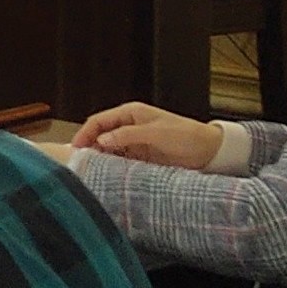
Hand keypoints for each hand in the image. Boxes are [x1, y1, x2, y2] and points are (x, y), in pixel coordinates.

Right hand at [73, 101, 226, 168]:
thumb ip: (128, 135)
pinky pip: (119, 161)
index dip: (85, 133)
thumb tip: (101, 139)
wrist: (210, 152)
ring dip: (99, 158)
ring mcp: (134, 142)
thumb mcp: (157, 133)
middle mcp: (129, 126)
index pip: (99, 121)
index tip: (76, 148)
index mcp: (131, 113)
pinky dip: (111, 166)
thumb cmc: (187, 136)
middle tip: (79, 161)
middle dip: (88, 146)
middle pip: (100, 135)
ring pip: (107, 149)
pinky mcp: (140, 157)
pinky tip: (106, 174)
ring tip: (90, 169)